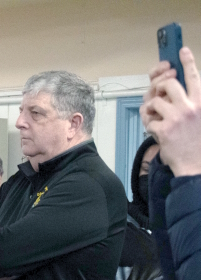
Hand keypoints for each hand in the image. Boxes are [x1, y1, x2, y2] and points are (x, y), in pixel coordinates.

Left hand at [140, 47, 200, 175]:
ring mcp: (177, 117)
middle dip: (159, 87)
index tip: (181, 50)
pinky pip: (148, 118)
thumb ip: (191, 102)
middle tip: (158, 95)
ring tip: (156, 116)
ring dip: (151, 107)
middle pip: (168, 83)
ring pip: (154, 100)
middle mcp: (191, 106)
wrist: (196, 165)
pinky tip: (155, 129)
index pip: (194, 76)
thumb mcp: (200, 117)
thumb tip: (174, 89)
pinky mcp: (164, 128)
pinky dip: (148, 122)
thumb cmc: (198, 142)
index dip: (188, 61)